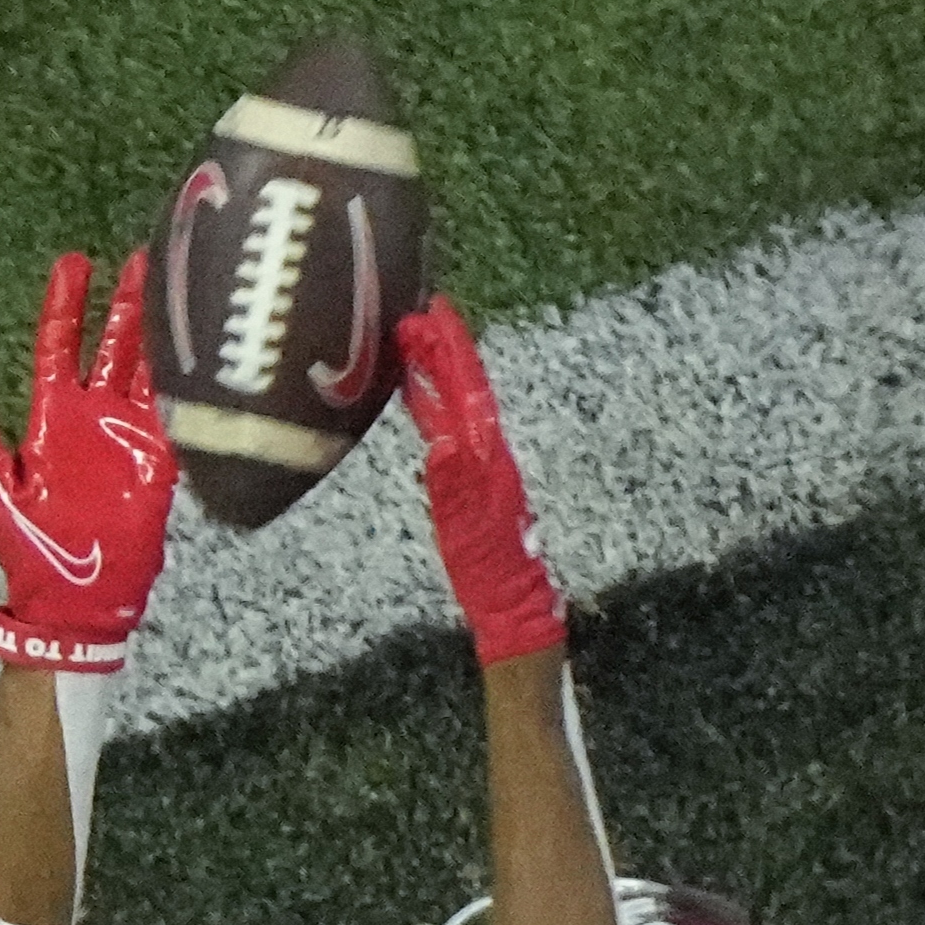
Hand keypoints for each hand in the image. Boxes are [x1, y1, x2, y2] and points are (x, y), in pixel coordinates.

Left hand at [0, 251, 173, 676]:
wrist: (76, 602)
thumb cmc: (32, 550)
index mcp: (53, 417)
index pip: (60, 346)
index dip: (66, 305)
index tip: (72, 263)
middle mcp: (93, 417)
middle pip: (111, 346)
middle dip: (124, 304)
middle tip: (137, 259)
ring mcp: (129, 437)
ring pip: (147, 370)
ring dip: (159, 331)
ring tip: (175, 286)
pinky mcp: (160, 463)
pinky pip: (174, 414)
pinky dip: (185, 383)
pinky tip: (197, 348)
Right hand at [391, 300, 564, 662]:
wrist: (515, 613)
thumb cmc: (495, 581)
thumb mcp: (472, 539)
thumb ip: (454, 493)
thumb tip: (440, 444)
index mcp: (489, 461)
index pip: (469, 390)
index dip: (453, 349)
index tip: (436, 311)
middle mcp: (488, 458)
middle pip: (463, 391)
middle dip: (440, 351)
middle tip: (412, 317)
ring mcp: (481, 470)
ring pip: (455, 408)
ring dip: (434, 374)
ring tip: (409, 344)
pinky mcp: (472, 487)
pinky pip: (449, 434)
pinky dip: (431, 410)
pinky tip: (417, 401)